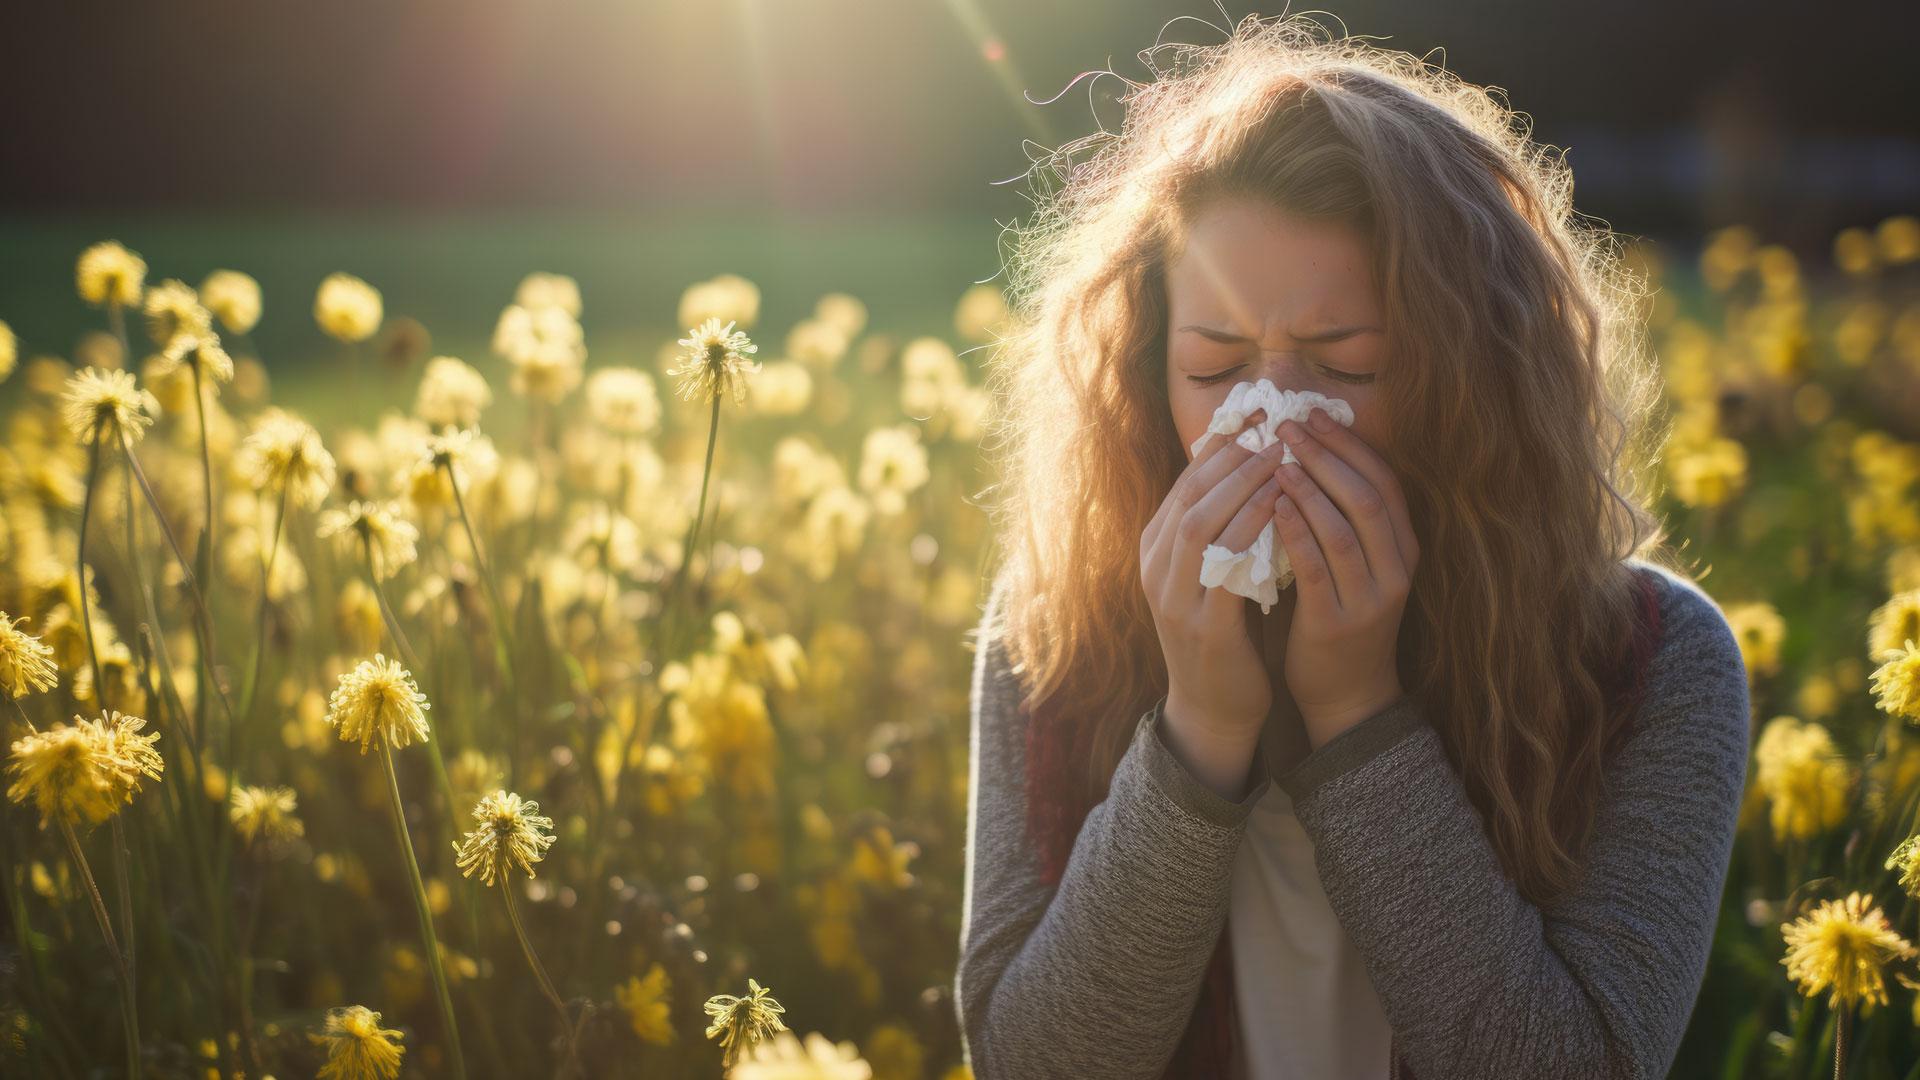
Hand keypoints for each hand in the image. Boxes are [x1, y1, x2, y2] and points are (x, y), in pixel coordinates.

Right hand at [1139, 410, 1291, 797]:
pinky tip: (1282, 507)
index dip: (1220, 446)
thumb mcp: (1210, 572)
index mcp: (1155, 550)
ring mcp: (1174, 598)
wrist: (1212, 707)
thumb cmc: (1222, 632)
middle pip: (1188, 494)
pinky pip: (1226, 566)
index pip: (1184, 482)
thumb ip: (1219, 527)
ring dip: (1241, 485)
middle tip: (1272, 425)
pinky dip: (1252, 530)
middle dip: (1231, 455)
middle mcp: (1156, 568)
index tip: (1256, 415)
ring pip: (1200, 522)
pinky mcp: (1203, 625)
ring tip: (1280, 456)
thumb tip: (1249, 467)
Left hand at [1271, 407, 1420, 749]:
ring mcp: (1370, 598)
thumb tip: (1306, 453)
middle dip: (1328, 456)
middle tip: (1289, 426)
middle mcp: (1396, 570)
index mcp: (1403, 549)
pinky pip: (1317, 568)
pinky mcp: (1338, 623)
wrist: (1346, 694)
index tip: (1315, 414)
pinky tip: (1272, 507)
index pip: (1386, 482)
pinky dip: (1296, 532)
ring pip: (1344, 529)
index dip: (1351, 445)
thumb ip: (1342, 517)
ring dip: (1310, 489)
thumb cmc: (1340, 617)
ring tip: (1278, 459)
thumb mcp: (1356, 564)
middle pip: (1368, 497)